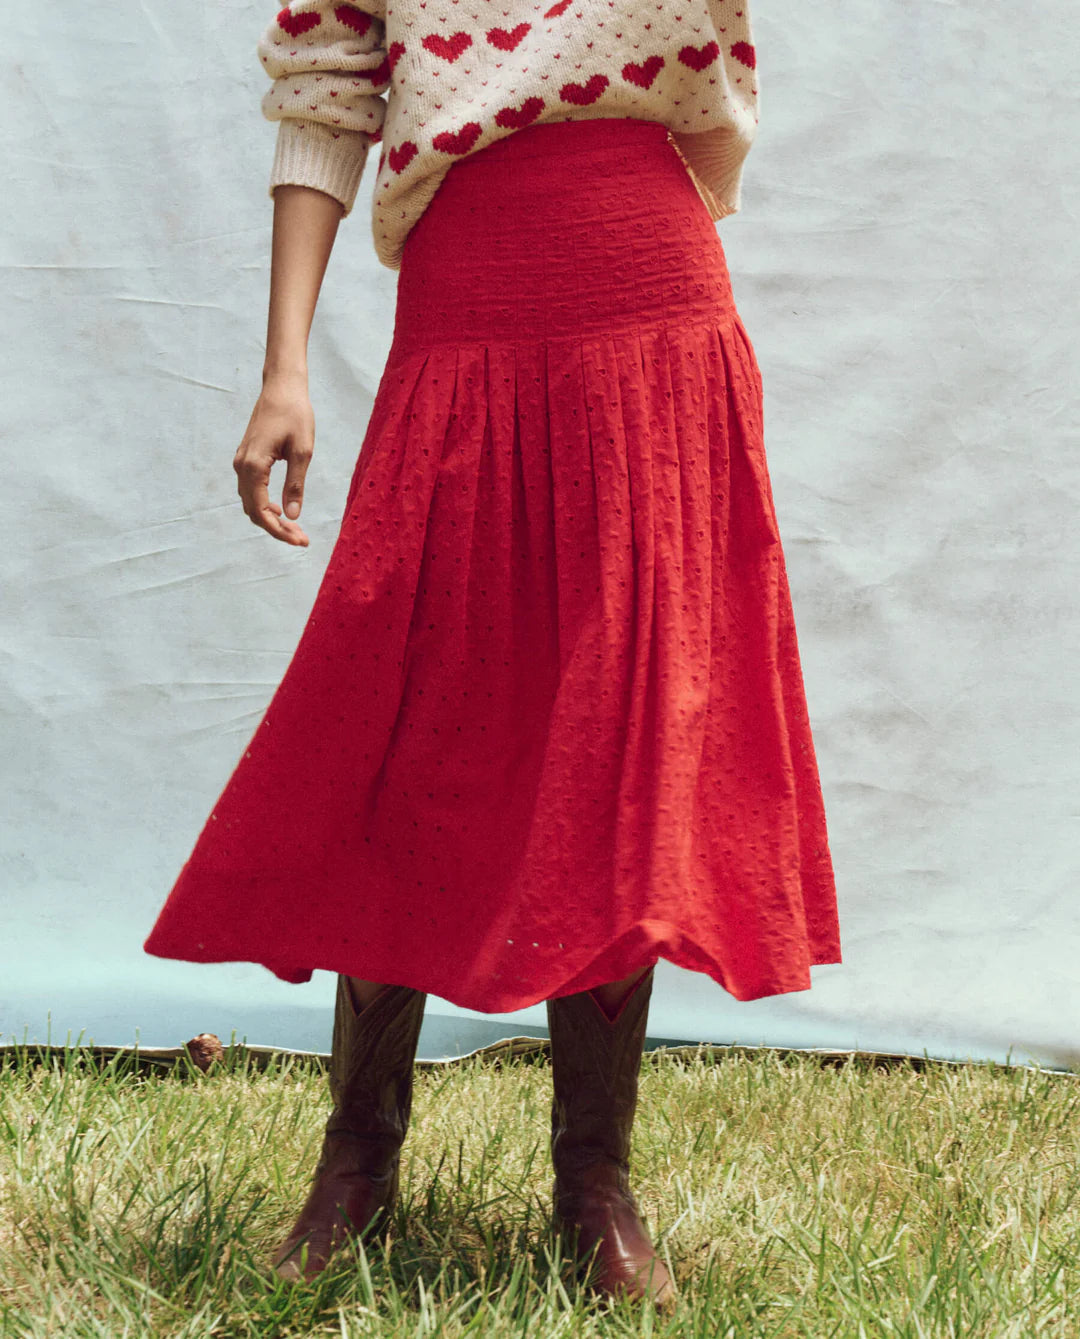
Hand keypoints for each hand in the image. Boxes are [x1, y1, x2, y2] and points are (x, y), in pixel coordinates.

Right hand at [233, 369, 314, 545]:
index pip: (262, 511)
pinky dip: (265, 505)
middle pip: (254, 512)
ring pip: (251, 503)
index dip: (281, 532)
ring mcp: (241, 462)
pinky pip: (251, 491)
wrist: (282, 387)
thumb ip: (296, 484)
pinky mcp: (246, 458)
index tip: (301, 541)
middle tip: (302, 539)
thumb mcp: (302, 451)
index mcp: (254, 466)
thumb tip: (293, 515)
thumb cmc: (295, 415)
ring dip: (271, 519)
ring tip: (296, 529)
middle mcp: (242, 467)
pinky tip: (282, 510)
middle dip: (277, 530)